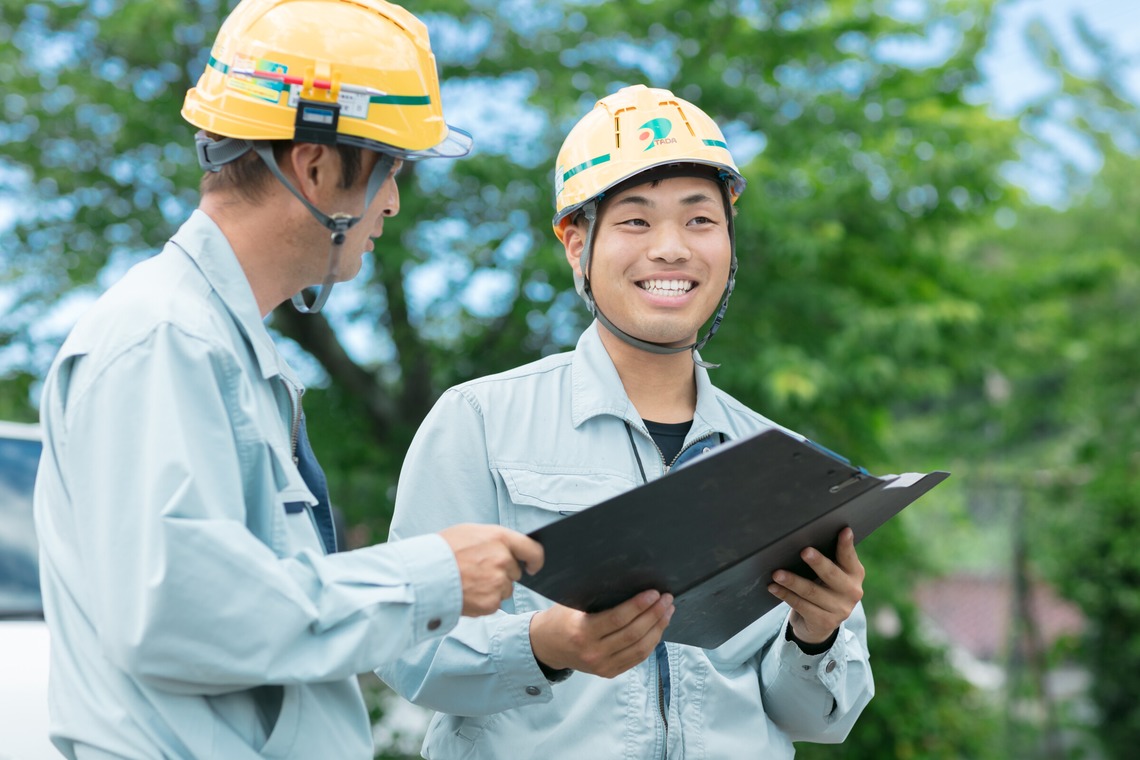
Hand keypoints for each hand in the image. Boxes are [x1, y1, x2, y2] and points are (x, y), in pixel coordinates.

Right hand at [439, 524, 544, 616]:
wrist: (423, 574)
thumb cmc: (442, 550)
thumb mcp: (470, 532)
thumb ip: (494, 541)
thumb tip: (510, 550)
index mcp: (500, 538)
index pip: (533, 550)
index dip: (535, 560)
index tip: (533, 567)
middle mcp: (503, 560)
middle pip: (516, 572)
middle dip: (503, 574)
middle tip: (479, 572)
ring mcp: (498, 582)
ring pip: (505, 589)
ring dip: (493, 589)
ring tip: (469, 582)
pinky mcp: (490, 603)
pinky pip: (494, 603)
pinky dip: (483, 601)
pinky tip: (467, 593)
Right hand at [529, 591, 673, 677]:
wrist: (546, 647)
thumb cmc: (560, 618)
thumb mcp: (571, 603)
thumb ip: (596, 598)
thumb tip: (629, 582)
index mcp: (583, 632)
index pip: (618, 619)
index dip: (639, 606)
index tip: (654, 593)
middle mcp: (594, 653)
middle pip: (633, 634)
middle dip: (654, 615)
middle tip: (666, 599)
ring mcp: (602, 666)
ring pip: (639, 649)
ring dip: (658, 628)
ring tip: (667, 611)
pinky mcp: (609, 672)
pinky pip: (636, 658)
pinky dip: (651, 642)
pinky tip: (658, 628)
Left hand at [768, 527, 863, 644]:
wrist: (821, 624)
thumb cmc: (823, 588)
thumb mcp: (831, 574)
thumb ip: (827, 559)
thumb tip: (803, 536)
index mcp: (855, 574)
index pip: (849, 557)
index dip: (846, 544)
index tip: (844, 530)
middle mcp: (852, 591)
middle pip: (831, 574)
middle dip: (817, 562)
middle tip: (804, 551)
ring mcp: (840, 609)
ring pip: (811, 591)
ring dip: (792, 581)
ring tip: (777, 573)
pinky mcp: (825, 622)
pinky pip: (801, 605)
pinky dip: (785, 595)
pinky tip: (773, 587)